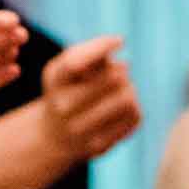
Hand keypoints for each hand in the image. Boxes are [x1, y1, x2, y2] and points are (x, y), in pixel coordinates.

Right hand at [40, 36, 141, 161]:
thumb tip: (118, 42)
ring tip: (122, 89)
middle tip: (119, 72)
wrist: (54, 135)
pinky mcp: (98, 146)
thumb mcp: (69, 66)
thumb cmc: (68, 89)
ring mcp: (79, 130)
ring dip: (130, 88)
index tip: (120, 41)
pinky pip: (134, 117)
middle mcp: (63, 107)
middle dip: (122, 70)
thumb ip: (90, 49)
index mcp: (55, 80)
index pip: (76, 63)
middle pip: (113, 78)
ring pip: (127, 98)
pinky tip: (120, 108)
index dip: (103, 47)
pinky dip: (134, 106)